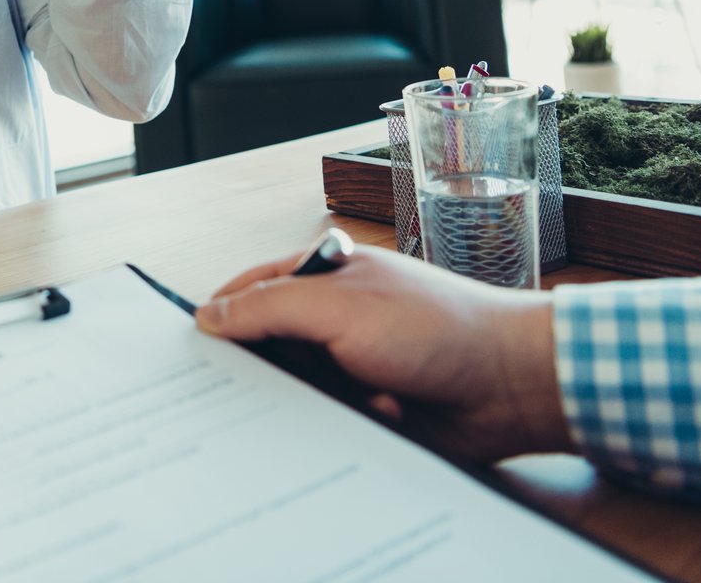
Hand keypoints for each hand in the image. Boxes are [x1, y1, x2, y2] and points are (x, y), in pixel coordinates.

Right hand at [198, 245, 571, 463]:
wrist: (513, 384)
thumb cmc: (437, 327)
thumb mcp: (341, 306)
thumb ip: (270, 308)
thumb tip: (208, 315)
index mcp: (322, 277)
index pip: (248, 292)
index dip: (217, 316)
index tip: (187, 349)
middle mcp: (332, 319)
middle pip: (266, 347)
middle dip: (265, 371)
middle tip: (256, 391)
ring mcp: (351, 363)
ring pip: (295, 392)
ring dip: (313, 401)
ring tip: (347, 397)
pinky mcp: (369, 407)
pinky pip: (328, 423)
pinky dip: (342, 423)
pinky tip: (376, 414)